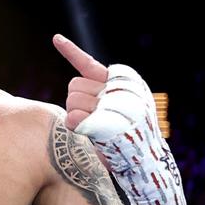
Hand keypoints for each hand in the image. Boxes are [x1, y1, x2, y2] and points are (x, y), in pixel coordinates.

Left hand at [53, 34, 186, 204]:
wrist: (149, 166)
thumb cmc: (130, 141)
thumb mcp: (120, 112)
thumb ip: (101, 99)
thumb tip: (74, 98)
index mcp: (124, 82)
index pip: (88, 64)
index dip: (70, 51)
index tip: (55, 39)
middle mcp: (118, 89)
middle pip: (74, 85)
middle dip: (77, 101)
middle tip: (93, 118)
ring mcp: (111, 104)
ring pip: (71, 100)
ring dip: (77, 114)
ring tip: (97, 127)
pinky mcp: (103, 122)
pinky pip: (73, 118)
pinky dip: (76, 126)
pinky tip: (87, 130)